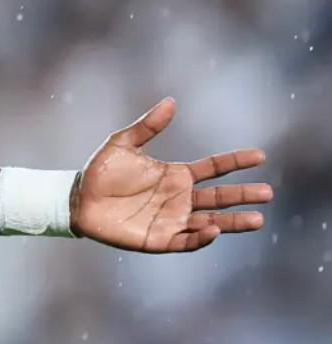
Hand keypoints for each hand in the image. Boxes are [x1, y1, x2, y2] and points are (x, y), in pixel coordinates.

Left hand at [73, 97, 270, 253]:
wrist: (76, 199)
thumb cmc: (99, 172)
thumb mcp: (123, 144)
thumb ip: (148, 126)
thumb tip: (171, 102)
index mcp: (176, 175)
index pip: (213, 168)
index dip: (236, 162)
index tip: (260, 156)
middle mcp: (179, 198)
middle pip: (219, 197)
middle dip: (243, 195)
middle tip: (267, 193)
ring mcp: (171, 219)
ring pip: (210, 221)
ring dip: (233, 222)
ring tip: (257, 219)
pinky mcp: (158, 239)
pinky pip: (185, 241)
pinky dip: (200, 237)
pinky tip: (214, 229)